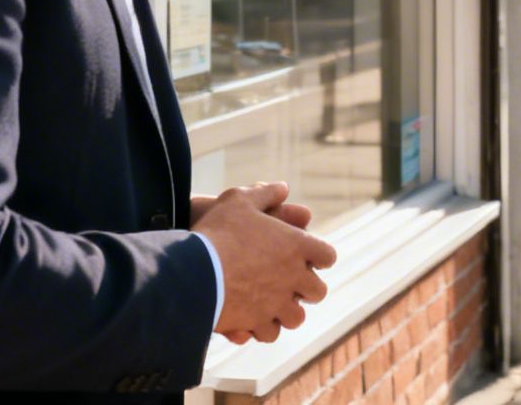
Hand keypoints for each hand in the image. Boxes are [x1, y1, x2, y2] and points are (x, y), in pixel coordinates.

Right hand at [193, 183, 336, 342]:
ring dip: (286, 312)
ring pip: (296, 318)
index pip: (327, 256)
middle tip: (288, 284)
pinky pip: (270, 333)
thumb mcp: (239, 201)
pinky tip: (252, 319)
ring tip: (271, 305)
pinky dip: (263, 328)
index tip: (305, 257)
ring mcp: (277, 303)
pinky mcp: (257, 323)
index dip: (318, 257)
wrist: (193, 270)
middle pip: (318, 292)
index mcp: (296, 246)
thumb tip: (283, 188)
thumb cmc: (217, 232)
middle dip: (306, 289)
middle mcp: (293, 277)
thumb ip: (265, 194)